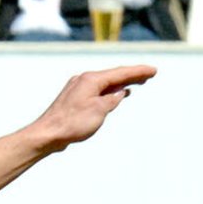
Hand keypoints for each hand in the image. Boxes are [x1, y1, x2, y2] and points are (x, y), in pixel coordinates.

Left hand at [27, 64, 156, 152]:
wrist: (48, 133)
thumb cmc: (73, 123)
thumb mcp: (99, 111)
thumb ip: (112, 99)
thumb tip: (120, 92)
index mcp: (92, 79)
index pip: (121, 73)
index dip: (139, 72)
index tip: (153, 70)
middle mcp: (84, 79)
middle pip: (114, 75)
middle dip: (132, 75)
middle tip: (150, 74)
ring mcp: (78, 87)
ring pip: (105, 82)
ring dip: (122, 82)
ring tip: (137, 82)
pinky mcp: (75, 97)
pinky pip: (98, 89)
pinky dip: (110, 90)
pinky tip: (116, 93)